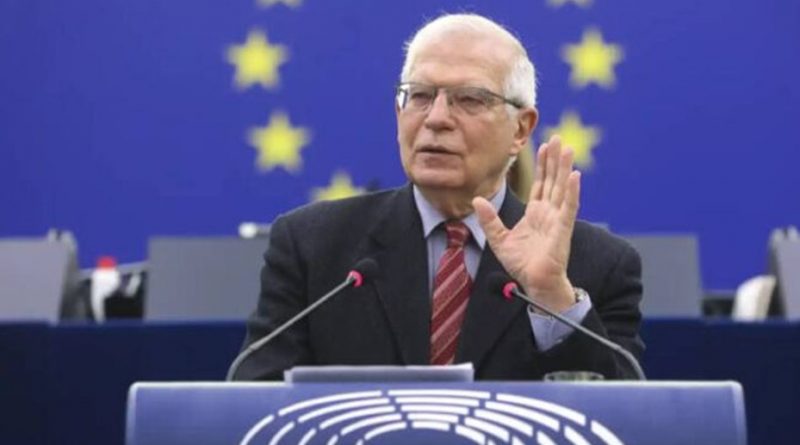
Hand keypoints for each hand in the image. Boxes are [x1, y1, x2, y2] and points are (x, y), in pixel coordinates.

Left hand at [473, 135, 580, 311]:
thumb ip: (489, 219)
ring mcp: (558, 220)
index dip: (542, 165)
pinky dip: (572, 191)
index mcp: (536, 214)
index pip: (540, 184)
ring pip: (562, 188)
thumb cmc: (522, 265)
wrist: (534, 284)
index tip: (542, 146)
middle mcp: (549, 213)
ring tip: (567, 149)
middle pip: (553, 181)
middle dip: (555, 159)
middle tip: (559, 138)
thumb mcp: (499, 239)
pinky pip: (569, 207)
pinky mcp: (563, 229)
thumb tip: (476, 200)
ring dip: (565, 168)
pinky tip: (574, 176)